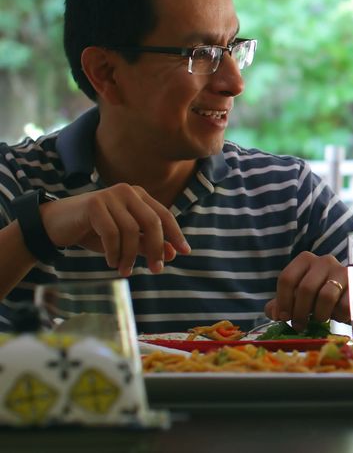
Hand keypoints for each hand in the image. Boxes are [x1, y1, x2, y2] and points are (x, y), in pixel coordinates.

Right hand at [38, 184, 188, 276]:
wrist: (56, 224)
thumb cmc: (94, 231)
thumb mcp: (125, 240)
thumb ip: (147, 244)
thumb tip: (174, 254)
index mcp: (139, 196)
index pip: (164, 215)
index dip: (175, 234)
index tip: (185, 253)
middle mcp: (128, 191)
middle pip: (152, 222)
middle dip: (157, 248)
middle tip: (157, 270)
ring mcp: (111, 195)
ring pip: (131, 231)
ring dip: (130, 256)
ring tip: (125, 271)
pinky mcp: (94, 204)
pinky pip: (112, 233)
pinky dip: (114, 252)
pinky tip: (111, 262)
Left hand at [264, 251, 348, 330]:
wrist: (349, 295)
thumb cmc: (318, 296)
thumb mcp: (297, 298)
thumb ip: (281, 304)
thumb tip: (274, 314)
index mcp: (305, 260)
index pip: (287, 278)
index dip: (283, 302)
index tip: (283, 318)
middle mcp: (324, 261)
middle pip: (306, 288)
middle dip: (300, 312)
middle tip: (299, 326)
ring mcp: (342, 270)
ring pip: (326, 296)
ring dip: (319, 314)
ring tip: (320, 319)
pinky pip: (344, 305)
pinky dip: (338, 316)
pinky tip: (337, 315)